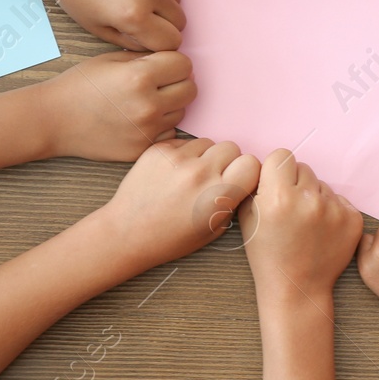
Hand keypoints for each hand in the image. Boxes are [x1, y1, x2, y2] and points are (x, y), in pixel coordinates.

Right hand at [39, 51, 195, 159]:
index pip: (184, 64)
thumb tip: (174, 61)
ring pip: (182, 112)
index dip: (173, 62)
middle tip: (160, 82)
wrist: (54, 120)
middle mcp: (147, 105)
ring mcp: (146, 130)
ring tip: (145, 101)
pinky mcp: (142, 148)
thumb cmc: (80, 85)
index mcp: (140, 76)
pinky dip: (160, 126)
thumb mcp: (113, 59)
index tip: (162, 65)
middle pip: (190, 88)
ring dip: (171, 105)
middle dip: (178, 82)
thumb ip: (147, 59)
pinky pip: (169, 133)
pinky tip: (140, 120)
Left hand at [101, 137, 260, 266]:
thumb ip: (232, 200)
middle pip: (231, 147)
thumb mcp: (213, 229)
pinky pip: (183, 142)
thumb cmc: (171, 238)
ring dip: (203, 156)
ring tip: (189, 177)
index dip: (246, 171)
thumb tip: (243, 178)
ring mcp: (177, 159)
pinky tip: (171, 174)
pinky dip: (182, 154)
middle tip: (212, 178)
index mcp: (217, 195)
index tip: (236, 179)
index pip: (251, 163)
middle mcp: (199, 173)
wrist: (127, 233)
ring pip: (207, 142)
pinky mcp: (158, 151)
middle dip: (226, 161)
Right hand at [240, 149, 361, 300]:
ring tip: (305, 224)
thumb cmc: (267, 254)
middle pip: (303, 168)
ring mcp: (334, 210)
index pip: (282, 156)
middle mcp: (309, 200)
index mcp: (279, 196)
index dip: (276, 171)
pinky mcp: (353, 219)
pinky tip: (321, 231)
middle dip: (295, 184)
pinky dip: (331, 211)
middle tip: (290, 209)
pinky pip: (339, 199)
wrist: (296, 288)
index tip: (276, 186)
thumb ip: (256, 186)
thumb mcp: (247, 218)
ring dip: (314, 197)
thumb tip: (267, 165)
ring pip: (322, 184)